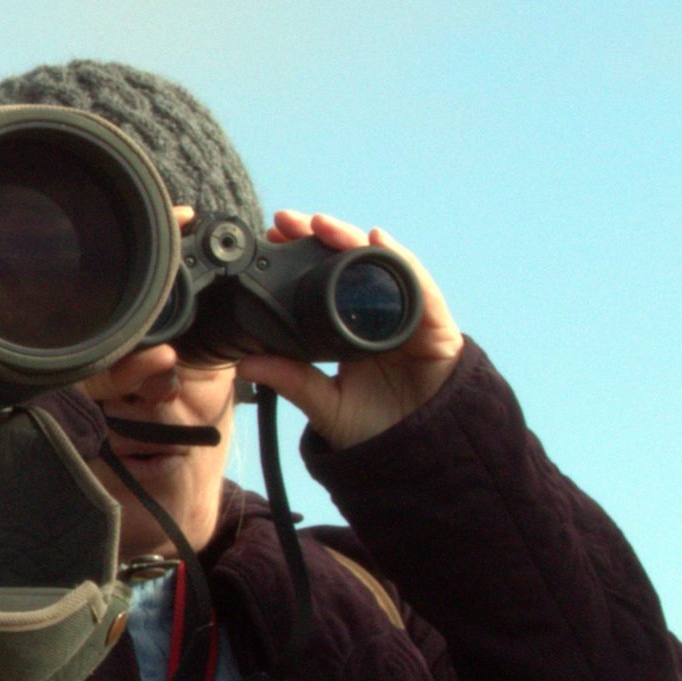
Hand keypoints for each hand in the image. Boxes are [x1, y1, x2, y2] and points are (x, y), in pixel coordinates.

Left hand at [233, 211, 463, 448]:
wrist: (418, 459)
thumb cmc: (375, 431)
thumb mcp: (324, 404)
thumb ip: (291, 381)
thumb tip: (244, 363)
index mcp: (349, 328)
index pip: (323, 280)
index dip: (300, 256)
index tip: (271, 238)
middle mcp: (378, 315)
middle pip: (350, 264)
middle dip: (320, 237)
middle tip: (287, 221)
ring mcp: (408, 317)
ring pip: (381, 267)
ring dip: (352, 241)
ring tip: (323, 225)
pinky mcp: (437, 325)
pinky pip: (420, 287)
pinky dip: (401, 262)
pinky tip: (378, 242)